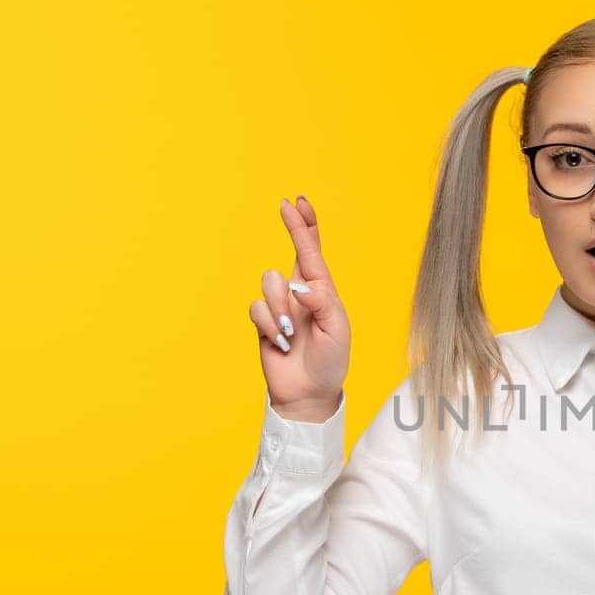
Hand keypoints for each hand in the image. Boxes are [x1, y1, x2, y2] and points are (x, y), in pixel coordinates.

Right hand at [248, 196, 349, 417]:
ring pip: (270, 282)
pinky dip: (270, 325)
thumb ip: (321, 303)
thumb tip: (299, 285)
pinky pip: (257, 308)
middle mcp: (299, 294)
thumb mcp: (337, 330)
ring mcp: (279, 307)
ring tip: (293, 334)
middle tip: (286, 206)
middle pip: (289, 255)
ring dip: (282, 308)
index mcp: (322, 291)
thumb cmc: (330, 361)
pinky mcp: (262, 322)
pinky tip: (281, 343)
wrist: (309, 393)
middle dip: (292, 229)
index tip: (297, 201)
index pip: (312, 252)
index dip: (305, 225)